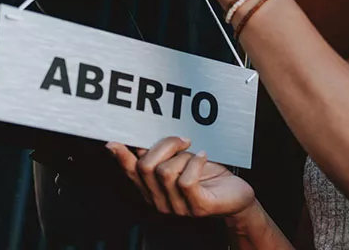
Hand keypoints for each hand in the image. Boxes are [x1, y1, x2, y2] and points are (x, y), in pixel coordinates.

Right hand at [106, 136, 255, 217]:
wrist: (236, 194)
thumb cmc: (208, 176)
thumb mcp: (181, 161)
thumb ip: (160, 155)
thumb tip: (141, 142)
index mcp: (153, 190)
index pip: (132, 173)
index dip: (121, 158)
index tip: (113, 143)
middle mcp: (161, 201)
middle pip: (146, 167)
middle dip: (165, 145)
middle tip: (182, 140)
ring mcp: (178, 207)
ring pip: (166, 172)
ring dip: (184, 156)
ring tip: (195, 155)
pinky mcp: (198, 207)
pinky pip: (186, 181)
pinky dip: (196, 162)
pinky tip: (203, 157)